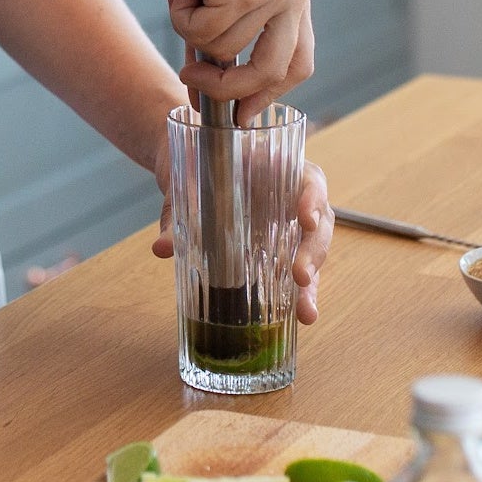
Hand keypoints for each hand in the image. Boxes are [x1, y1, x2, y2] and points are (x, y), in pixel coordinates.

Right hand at [136, 0, 314, 114]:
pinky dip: (182, 18)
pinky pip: (206, 35)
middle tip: (194, 84)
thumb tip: (207, 102)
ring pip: (230, 54)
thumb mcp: (216, 2)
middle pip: (275, 71)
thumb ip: (223, 48)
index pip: (299, 62)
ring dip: (194, 35)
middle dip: (232, 89)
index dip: (269, 94)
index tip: (242, 113)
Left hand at [151, 143, 334, 325]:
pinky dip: (300, 294)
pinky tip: (300, 316)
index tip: (305, 218)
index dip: (312, 198)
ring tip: (305, 312)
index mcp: (279, 168)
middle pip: (319, 223)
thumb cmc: (196, 165)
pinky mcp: (281, 250)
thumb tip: (162, 248)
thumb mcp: (183, 182)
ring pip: (313, 253)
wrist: (190, 167)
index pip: (309, 179)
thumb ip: (175, 211)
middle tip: (300, 276)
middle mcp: (292, 197)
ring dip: (312, 283)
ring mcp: (289, 226)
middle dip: (313, 251)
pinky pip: (296, 272)